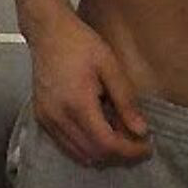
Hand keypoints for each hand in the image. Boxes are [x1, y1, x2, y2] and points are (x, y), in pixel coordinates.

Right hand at [30, 12, 152, 166]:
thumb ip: (126, 100)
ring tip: (122, 139)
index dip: (129, 151)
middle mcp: (58, 118)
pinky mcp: (41, 118)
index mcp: (77, 104)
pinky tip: (101, 132)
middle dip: (119, 155)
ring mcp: (46, 120)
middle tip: (138, 145)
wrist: (48, 32)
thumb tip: (141, 130)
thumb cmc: (80, 44)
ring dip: (102, 153)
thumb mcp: (110, 67)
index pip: (106, 143)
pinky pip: (65, 145)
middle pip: (93, 154)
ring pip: (78, 154)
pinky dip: (86, 146)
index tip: (147, 147)